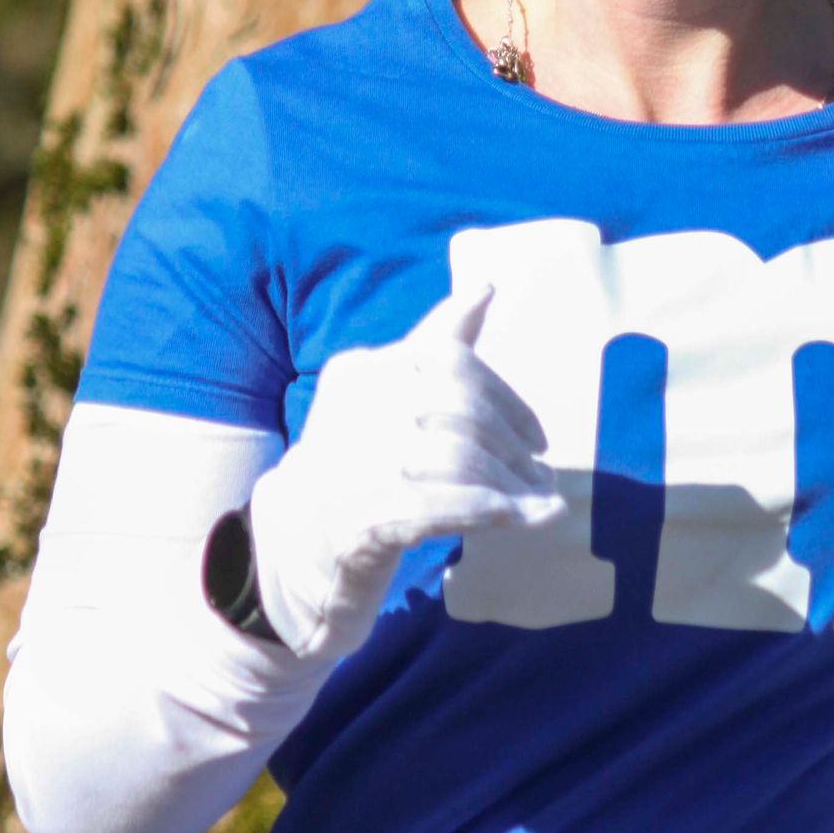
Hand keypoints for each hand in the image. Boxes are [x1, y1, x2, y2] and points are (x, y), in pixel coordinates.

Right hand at [248, 277, 564, 657]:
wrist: (291, 544)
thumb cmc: (354, 463)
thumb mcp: (387, 395)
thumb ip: (436, 342)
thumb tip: (485, 288)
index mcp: (362, 370)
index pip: (451, 361)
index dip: (507, 399)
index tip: (538, 438)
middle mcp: (354, 408)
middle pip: (460, 409)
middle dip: (513, 445)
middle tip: (542, 475)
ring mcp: (355, 464)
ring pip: (457, 458)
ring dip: (513, 483)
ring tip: (539, 501)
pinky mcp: (362, 520)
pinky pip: (443, 507)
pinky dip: (496, 510)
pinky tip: (527, 518)